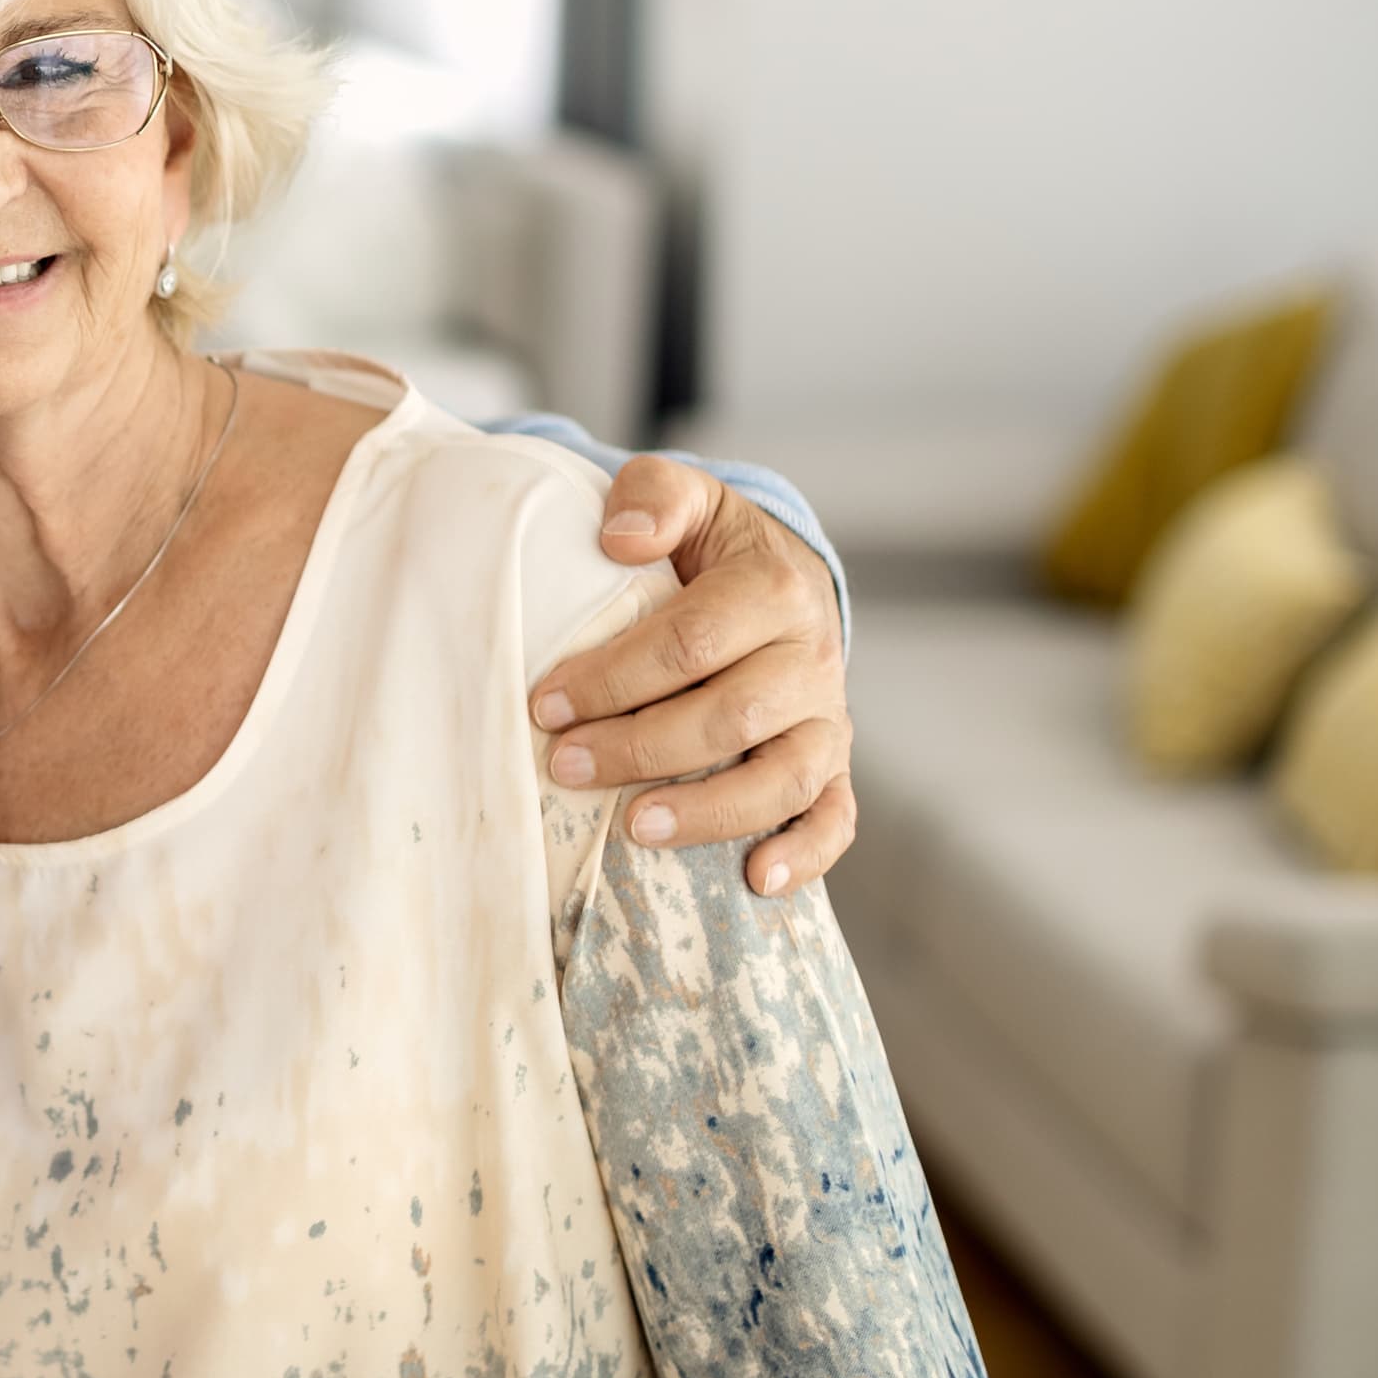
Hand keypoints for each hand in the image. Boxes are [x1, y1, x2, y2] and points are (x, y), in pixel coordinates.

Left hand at [529, 453, 853, 896]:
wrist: (779, 582)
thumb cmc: (708, 549)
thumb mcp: (685, 500)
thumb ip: (653, 496)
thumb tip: (620, 538)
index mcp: (774, 589)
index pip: (690, 642)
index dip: (613, 677)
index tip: (544, 705)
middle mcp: (811, 659)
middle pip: (730, 716)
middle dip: (639, 746)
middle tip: (564, 767)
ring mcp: (827, 719)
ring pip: (784, 777)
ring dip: (709, 810)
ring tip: (634, 828)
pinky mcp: (834, 767)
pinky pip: (834, 818)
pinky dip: (805, 854)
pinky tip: (755, 881)